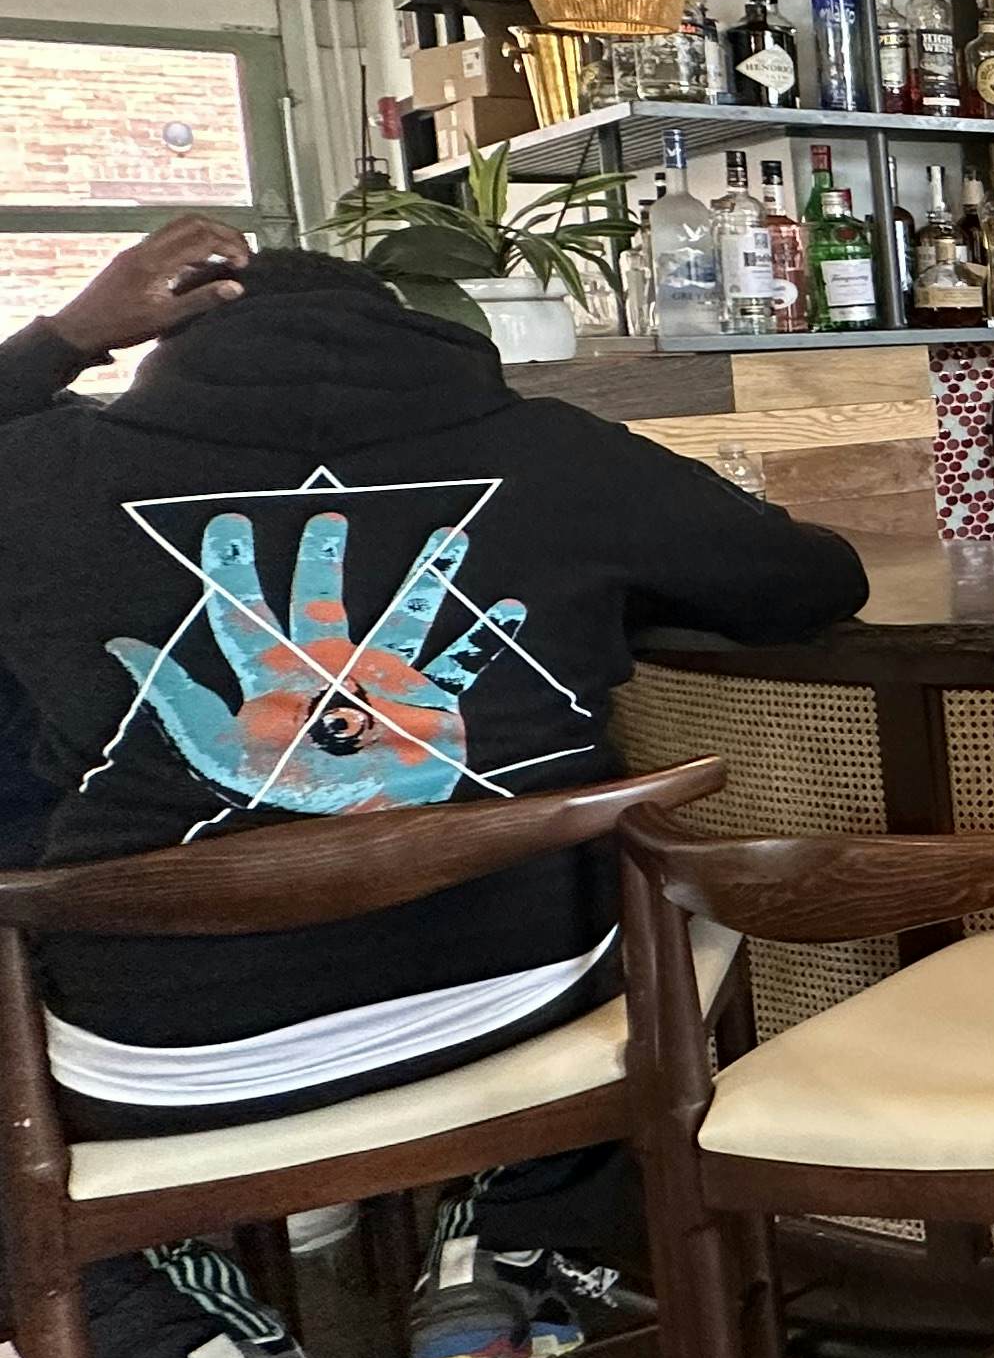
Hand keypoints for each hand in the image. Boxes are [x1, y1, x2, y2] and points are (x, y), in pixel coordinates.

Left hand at [52, 217, 251, 355]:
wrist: (77, 329)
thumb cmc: (121, 327)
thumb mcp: (165, 318)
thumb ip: (202, 300)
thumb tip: (238, 287)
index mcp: (155, 261)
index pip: (202, 239)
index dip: (230, 246)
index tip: (246, 264)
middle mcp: (145, 248)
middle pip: (192, 222)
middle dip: (223, 231)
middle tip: (243, 250)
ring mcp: (136, 250)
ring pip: (178, 226)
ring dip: (207, 233)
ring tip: (227, 252)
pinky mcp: (131, 256)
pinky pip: (166, 238)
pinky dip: (190, 242)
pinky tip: (199, 264)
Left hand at [109, 512, 504, 813]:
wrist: (352, 838)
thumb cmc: (281, 795)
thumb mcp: (216, 746)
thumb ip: (175, 695)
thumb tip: (121, 643)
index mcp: (275, 680)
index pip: (246, 615)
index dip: (232, 570)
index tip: (227, 526)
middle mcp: (328, 672)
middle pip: (323, 604)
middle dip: (322, 561)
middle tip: (326, 519)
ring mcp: (381, 686)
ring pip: (405, 618)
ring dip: (427, 578)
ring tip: (449, 537)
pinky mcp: (425, 708)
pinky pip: (463, 666)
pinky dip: (487, 638)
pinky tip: (509, 606)